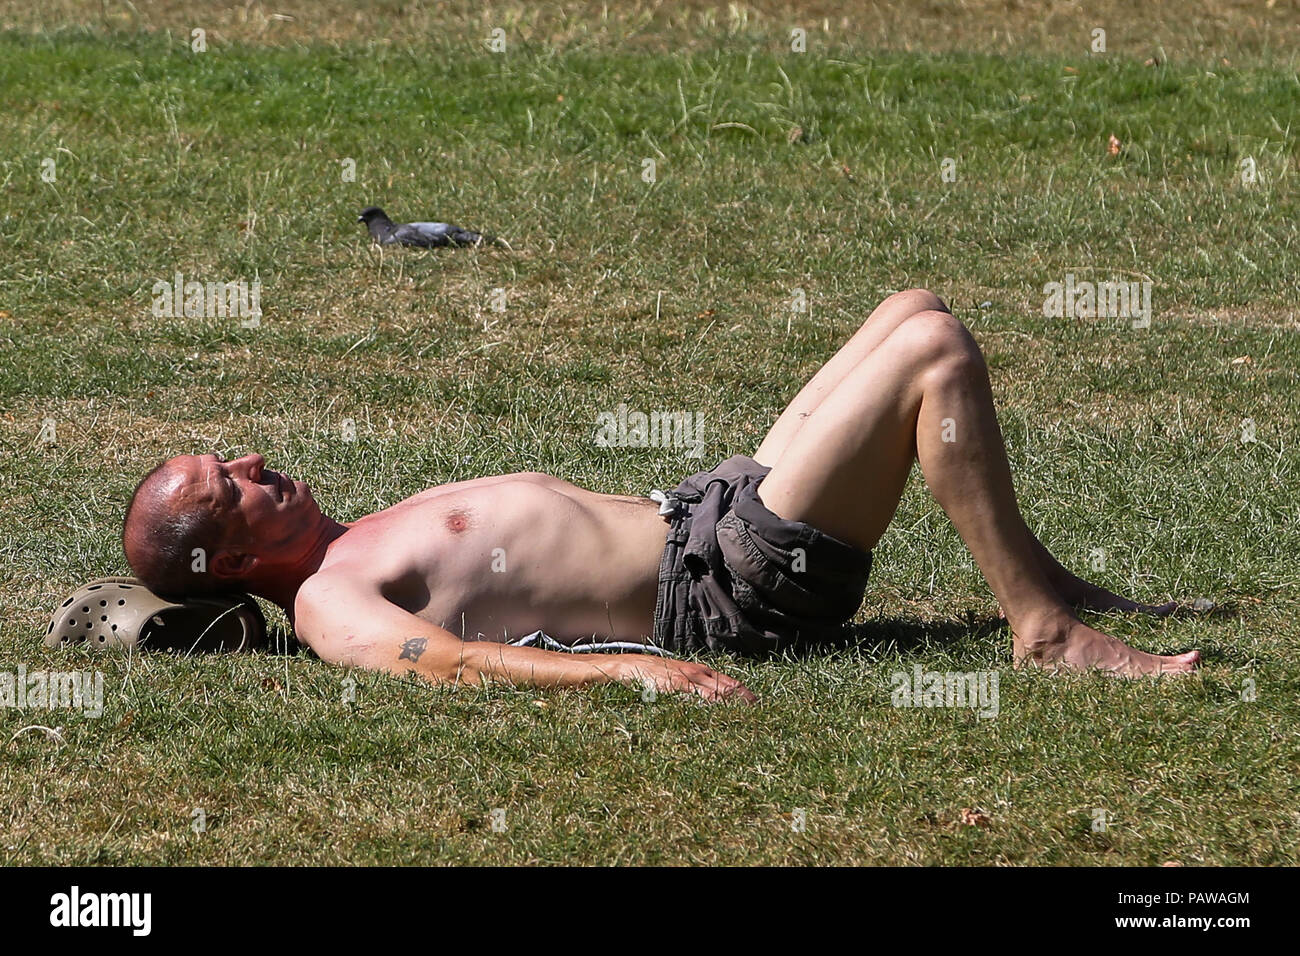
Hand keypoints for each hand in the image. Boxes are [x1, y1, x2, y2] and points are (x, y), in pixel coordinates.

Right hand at [617, 654, 755, 702]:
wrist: (636, 666)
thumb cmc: (658, 674)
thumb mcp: (681, 677)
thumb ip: (696, 687)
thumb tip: (712, 700)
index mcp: (702, 671)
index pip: (729, 682)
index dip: (744, 693)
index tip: (757, 704)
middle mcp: (699, 673)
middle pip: (727, 686)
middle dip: (743, 699)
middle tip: (759, 712)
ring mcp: (689, 679)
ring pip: (716, 692)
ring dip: (731, 703)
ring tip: (746, 715)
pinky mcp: (678, 685)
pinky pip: (698, 695)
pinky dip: (711, 703)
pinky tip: (720, 711)